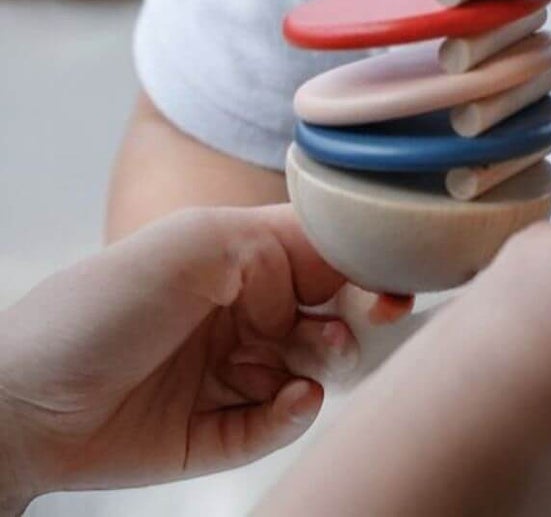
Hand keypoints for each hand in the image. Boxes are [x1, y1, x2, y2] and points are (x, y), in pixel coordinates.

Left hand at [0, 204, 365, 509]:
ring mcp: (232, 372)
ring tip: (316, 362)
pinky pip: (279, 424)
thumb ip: (279, 233)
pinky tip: (293, 401)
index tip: (397, 277)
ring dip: (330, 362)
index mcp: (242, 256)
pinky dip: (295, 413)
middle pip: (333, 309)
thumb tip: (345, 259)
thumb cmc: (98, 307)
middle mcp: (243, 311)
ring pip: (316, 368)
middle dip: (358, 314)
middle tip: (367, 321)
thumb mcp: (194, 241)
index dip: (369, 259)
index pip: (327, 250)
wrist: (19, 404)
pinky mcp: (218, 433)